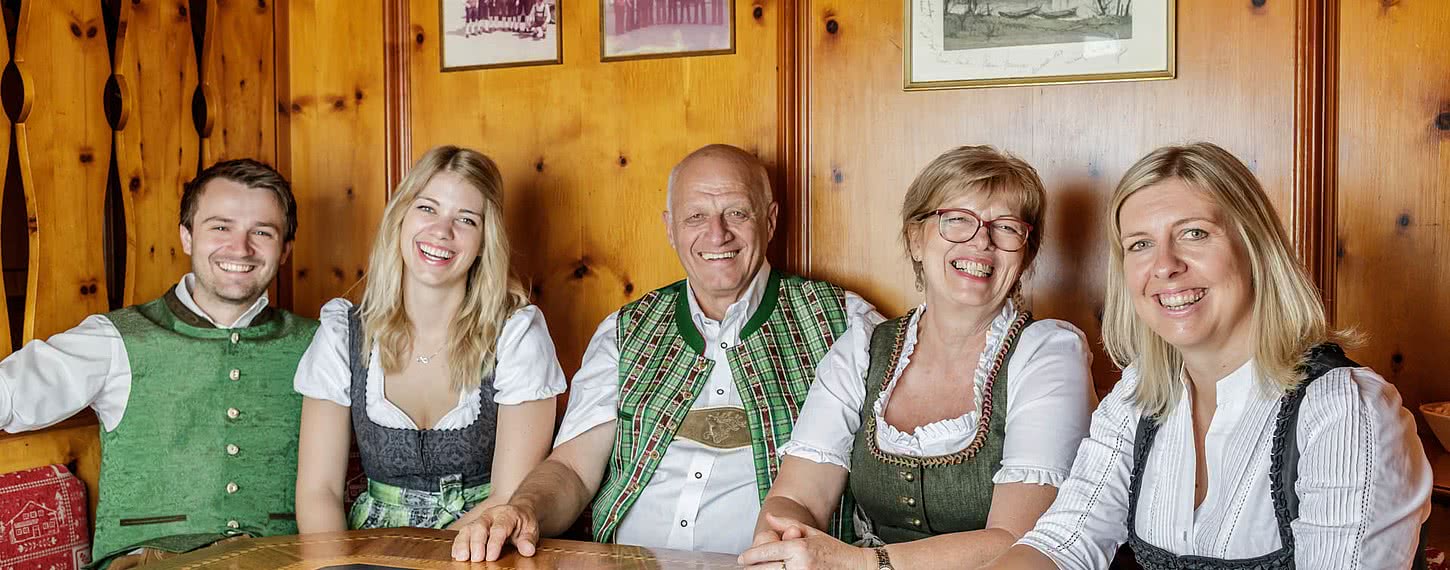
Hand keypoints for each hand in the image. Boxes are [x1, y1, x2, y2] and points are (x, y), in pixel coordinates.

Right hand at [450, 504, 539, 561]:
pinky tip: (457, 555)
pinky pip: (462, 534)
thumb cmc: (523, 523)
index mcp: (507, 514)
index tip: (491, 557)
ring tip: (462, 557)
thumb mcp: (531, 530)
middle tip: (477, 559)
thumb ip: (528, 540)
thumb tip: (528, 550)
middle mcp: (491, 515)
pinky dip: (458, 544)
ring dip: (463, 544)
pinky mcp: (472, 527)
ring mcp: (480, 520)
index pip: (499, 528)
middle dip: (477, 543)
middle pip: (480, 527)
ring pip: (468, 529)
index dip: (494, 542)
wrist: (518, 512)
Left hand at [737, 513, 870, 568]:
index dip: (750, 556)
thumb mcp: (812, 533)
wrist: (855, 567)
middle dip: (754, 567)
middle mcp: (799, 565)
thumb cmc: (834, 550)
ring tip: (763, 568)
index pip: (766, 552)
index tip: (743, 558)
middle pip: (764, 569)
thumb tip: (769, 518)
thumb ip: (788, 525)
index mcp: (799, 548)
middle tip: (750, 565)